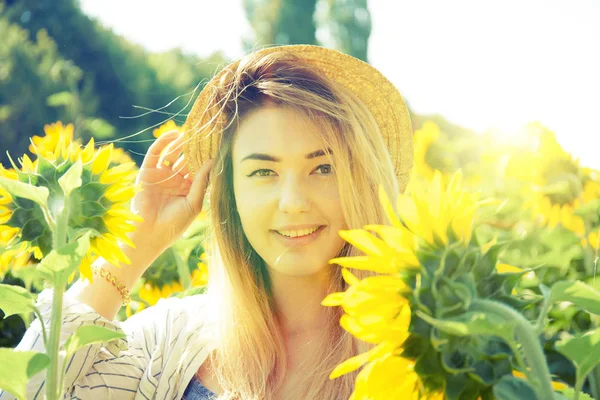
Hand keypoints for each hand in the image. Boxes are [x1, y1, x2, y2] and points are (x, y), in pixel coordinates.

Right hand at [128, 131, 213, 257]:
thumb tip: (212, 162)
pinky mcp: (147, 172)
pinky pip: (155, 153)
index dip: (205, 158)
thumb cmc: (174, 224)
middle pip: (186, 159)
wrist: (150, 233)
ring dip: (181, 143)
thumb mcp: (193, 203)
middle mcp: (174, 180)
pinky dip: (163, 143)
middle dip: (194, 148)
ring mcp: (161, 176)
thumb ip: (201, 182)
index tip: (216, 145)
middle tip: (204, 134)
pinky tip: (174, 135)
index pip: (198, 169)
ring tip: (191, 132)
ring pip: (172, 154)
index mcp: (187, 189)